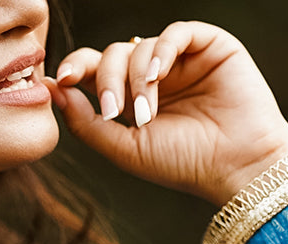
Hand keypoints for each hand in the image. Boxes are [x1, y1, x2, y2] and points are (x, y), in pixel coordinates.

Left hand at [48, 22, 287, 206]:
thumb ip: (86, 123)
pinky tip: (158, 75)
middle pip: (113, 55)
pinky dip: (162, 50)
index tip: (62, 78)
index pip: (96, 70)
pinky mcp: (210, 46)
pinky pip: (176, 32)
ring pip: (140, 45)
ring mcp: (181, 60)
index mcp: (133, 99)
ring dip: (137, 79)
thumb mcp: (126, 150)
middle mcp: (155, 76)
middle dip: (107, 80)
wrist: (235, 167)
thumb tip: (51, 88)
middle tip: (115, 112)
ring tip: (147, 114)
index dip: (76, 67)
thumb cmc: (183, 164)